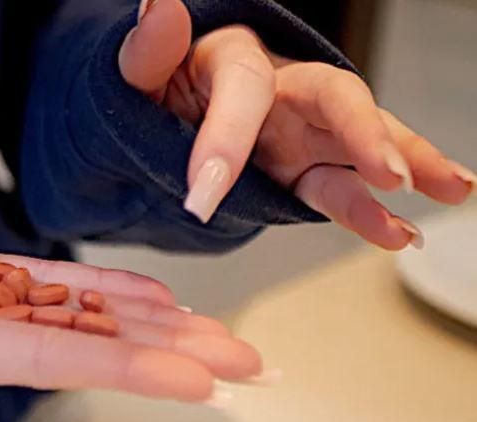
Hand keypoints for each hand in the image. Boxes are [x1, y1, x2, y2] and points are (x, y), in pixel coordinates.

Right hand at [0, 192, 263, 400]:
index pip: (39, 361)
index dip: (119, 369)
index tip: (192, 380)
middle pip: (82, 347)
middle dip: (167, 357)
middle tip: (247, 365)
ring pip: (78, 318)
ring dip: (152, 326)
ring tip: (220, 335)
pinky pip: (49, 286)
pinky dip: (104, 293)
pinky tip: (152, 300)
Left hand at [119, 0, 475, 248]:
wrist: (162, 121)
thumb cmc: (156, 92)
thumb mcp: (140, 74)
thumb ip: (150, 50)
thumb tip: (157, 3)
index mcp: (235, 59)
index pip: (244, 90)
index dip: (226, 139)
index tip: (200, 197)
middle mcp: (282, 89)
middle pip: (337, 97)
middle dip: (366, 134)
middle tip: (391, 174)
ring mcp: (301, 130)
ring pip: (362, 141)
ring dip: (405, 164)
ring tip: (450, 190)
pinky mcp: (305, 168)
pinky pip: (340, 187)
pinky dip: (371, 212)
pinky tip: (400, 233)